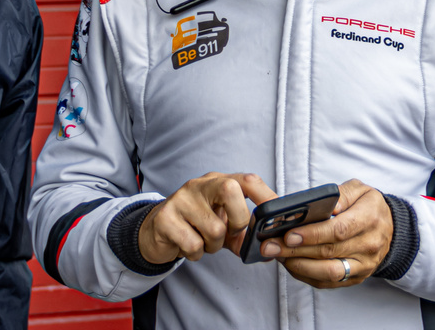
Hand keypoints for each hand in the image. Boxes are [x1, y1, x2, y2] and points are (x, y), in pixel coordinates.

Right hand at [138, 172, 278, 262]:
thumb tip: (269, 248)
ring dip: (213, 246)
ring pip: (214, 229)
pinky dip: (196, 253)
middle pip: (231, 190)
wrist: (157, 232)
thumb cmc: (196, 227)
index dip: (266, 196)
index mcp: (218, 182)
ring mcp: (181, 199)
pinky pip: (194, 244)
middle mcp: (200, 185)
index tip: (277, 215)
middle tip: (229, 234)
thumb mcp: (223, 228)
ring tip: (203, 241)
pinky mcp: (165, 218)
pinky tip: (189, 246)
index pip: (248, 179)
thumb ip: (245, 234)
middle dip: (238, 220)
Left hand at [262, 179, 392, 288]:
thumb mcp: (360, 189)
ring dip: (299, 265)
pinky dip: (307, 276)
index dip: (312, 234)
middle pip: (328, 252)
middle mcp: (368, 245)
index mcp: (369, 219)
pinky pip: (329, 282)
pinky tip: (291, 265)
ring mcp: (363, 265)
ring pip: (328, 271)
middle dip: (296, 250)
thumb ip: (342, 194)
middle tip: (270, 246)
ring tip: (277, 256)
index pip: (338, 230)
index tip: (289, 234)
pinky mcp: (355, 278)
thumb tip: (323, 204)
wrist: (391, 229)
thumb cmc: (369, 207)